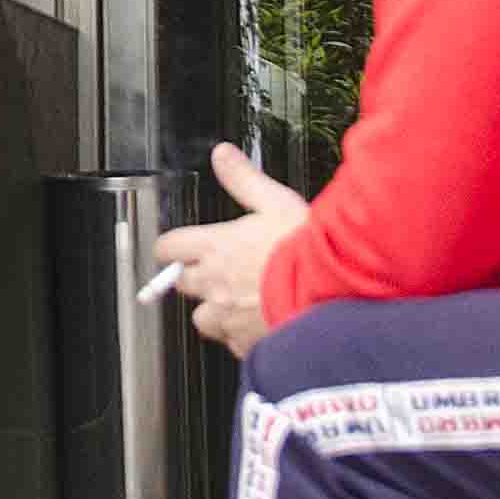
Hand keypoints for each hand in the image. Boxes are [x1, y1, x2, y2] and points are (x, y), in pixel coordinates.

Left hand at [150, 144, 314, 357]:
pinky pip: (233, 342)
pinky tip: (262, 322)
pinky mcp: (245, 342)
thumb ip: (243, 180)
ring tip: (241, 301)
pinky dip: (242, 335)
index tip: (178, 248)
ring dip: (216, 311)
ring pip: (203, 319)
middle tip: (219, 272)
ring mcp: (227, 316)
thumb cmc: (305, 248)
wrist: (331, 291)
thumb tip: (223, 156)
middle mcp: (213, 283)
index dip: (172, 247)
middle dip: (195, 278)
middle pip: (181, 284)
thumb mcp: (275, 201)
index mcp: (214, 248)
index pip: (168, 248)